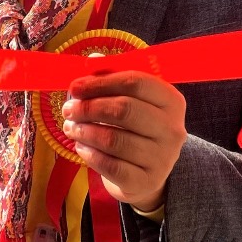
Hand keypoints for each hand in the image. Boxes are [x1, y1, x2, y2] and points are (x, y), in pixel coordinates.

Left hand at [61, 72, 186, 212]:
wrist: (145, 174)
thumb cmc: (133, 129)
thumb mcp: (129, 101)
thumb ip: (112, 78)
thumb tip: (92, 60)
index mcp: (171, 101)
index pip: (136, 82)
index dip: (100, 82)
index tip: (75, 87)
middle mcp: (172, 129)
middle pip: (125, 109)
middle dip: (89, 107)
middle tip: (68, 110)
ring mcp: (163, 158)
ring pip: (114, 139)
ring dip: (84, 131)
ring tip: (71, 128)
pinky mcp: (147, 181)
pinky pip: (110, 165)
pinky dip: (89, 154)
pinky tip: (81, 147)